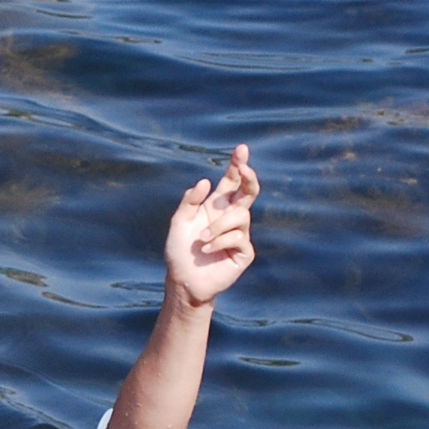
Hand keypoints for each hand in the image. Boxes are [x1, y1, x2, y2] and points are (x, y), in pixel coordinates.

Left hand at [164, 144, 258, 306]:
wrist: (183, 279)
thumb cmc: (180, 250)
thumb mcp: (179, 221)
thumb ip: (190, 201)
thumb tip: (206, 181)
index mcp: (216, 206)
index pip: (231, 182)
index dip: (237, 165)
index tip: (241, 149)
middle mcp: (230, 217)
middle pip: (248, 192)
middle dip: (249, 178)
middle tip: (245, 168)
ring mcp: (239, 234)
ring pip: (239, 216)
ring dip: (218, 226)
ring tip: (202, 239)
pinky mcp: (244, 251)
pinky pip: (237, 237)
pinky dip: (219, 241)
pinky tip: (207, 250)